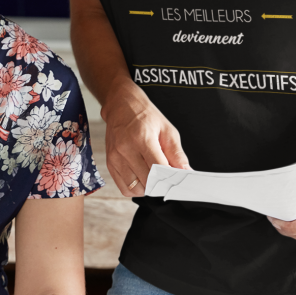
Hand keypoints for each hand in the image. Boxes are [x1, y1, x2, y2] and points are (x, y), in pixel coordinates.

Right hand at [102, 77, 189, 197]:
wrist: (121, 105)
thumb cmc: (145, 116)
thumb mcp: (167, 130)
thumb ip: (177, 153)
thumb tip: (185, 172)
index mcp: (142, 139)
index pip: (158, 169)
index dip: (170, 178)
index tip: (176, 180)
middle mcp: (126, 149)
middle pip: (147, 181)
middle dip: (160, 183)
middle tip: (166, 178)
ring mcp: (115, 158)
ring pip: (135, 188)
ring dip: (148, 187)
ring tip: (152, 176)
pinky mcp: (110, 163)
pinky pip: (124, 188)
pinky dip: (135, 188)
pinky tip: (141, 178)